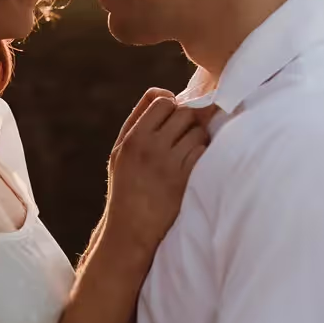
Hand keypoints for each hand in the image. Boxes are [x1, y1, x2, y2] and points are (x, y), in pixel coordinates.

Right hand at [102, 88, 209, 250]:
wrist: (131, 229)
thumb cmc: (126, 186)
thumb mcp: (119, 152)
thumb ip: (138, 120)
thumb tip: (166, 93)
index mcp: (133, 137)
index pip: (162, 100)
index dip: (172, 105)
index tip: (174, 118)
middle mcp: (150, 147)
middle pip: (184, 112)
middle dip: (189, 119)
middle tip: (186, 133)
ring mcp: (169, 163)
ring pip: (198, 131)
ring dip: (198, 137)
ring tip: (188, 151)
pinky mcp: (186, 179)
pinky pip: (204, 152)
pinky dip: (203, 154)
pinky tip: (194, 164)